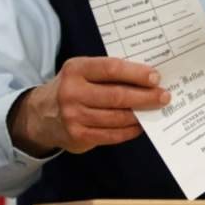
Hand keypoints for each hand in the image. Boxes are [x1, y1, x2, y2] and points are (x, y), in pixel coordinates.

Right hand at [9, 56, 169, 155]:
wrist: (40, 115)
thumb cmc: (73, 88)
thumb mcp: (84, 72)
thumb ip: (109, 73)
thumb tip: (148, 78)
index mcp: (76, 70)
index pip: (111, 69)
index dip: (136, 73)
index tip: (156, 77)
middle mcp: (72, 92)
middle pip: (117, 96)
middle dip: (145, 97)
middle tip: (164, 96)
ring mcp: (73, 117)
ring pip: (117, 117)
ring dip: (140, 115)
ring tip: (156, 110)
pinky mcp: (78, 136)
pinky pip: (112, 135)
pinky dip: (129, 130)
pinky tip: (140, 125)